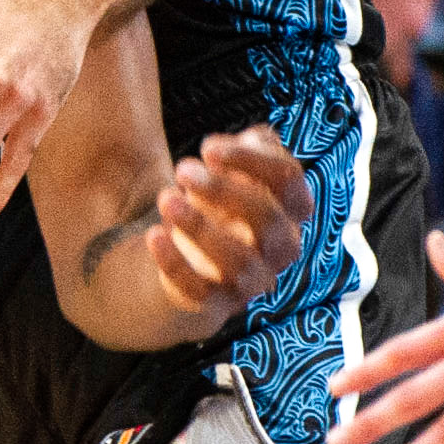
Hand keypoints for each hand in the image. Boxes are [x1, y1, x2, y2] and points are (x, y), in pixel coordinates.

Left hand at [144, 127, 311, 315]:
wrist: (188, 261)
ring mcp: (250, 280)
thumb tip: (254, 139)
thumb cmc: (216, 207)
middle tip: (182, 169)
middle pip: (269, 219)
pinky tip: (154, 235)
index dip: (252, 159)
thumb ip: (249, 149)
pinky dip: (176, 264)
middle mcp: (279, 248)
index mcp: (289, 210)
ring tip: (166, 199)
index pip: (289, 180)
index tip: (207, 147)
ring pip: (240, 261)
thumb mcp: (233, 172)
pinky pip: (200, 291)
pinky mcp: (214, 304)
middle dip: (224, 190)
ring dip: (201, 226)